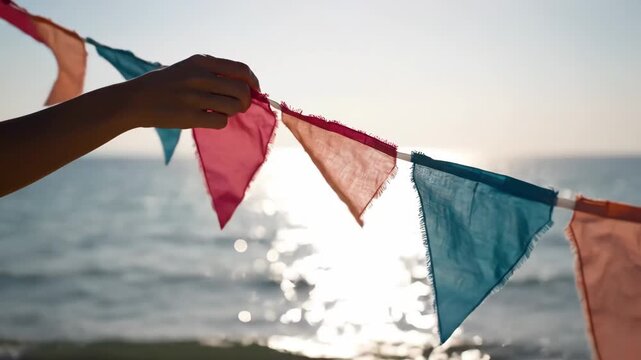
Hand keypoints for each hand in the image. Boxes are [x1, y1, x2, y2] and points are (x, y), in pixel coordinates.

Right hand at [115, 54, 259, 129]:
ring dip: (232, 112)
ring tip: (219, 111)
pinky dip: (220, 122)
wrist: (135, 100)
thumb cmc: (165, 85)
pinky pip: (221, 121)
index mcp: (201, 62)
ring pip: (234, 107)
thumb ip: (214, 73)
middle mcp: (199, 77)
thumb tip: (246, 86)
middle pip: (242, 90)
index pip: (241, 70)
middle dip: (246, 101)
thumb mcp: (188, 68)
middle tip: (239, 106)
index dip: (253, 82)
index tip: (254, 91)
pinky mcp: (190, 116)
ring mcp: (195, 97)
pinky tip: (208, 118)